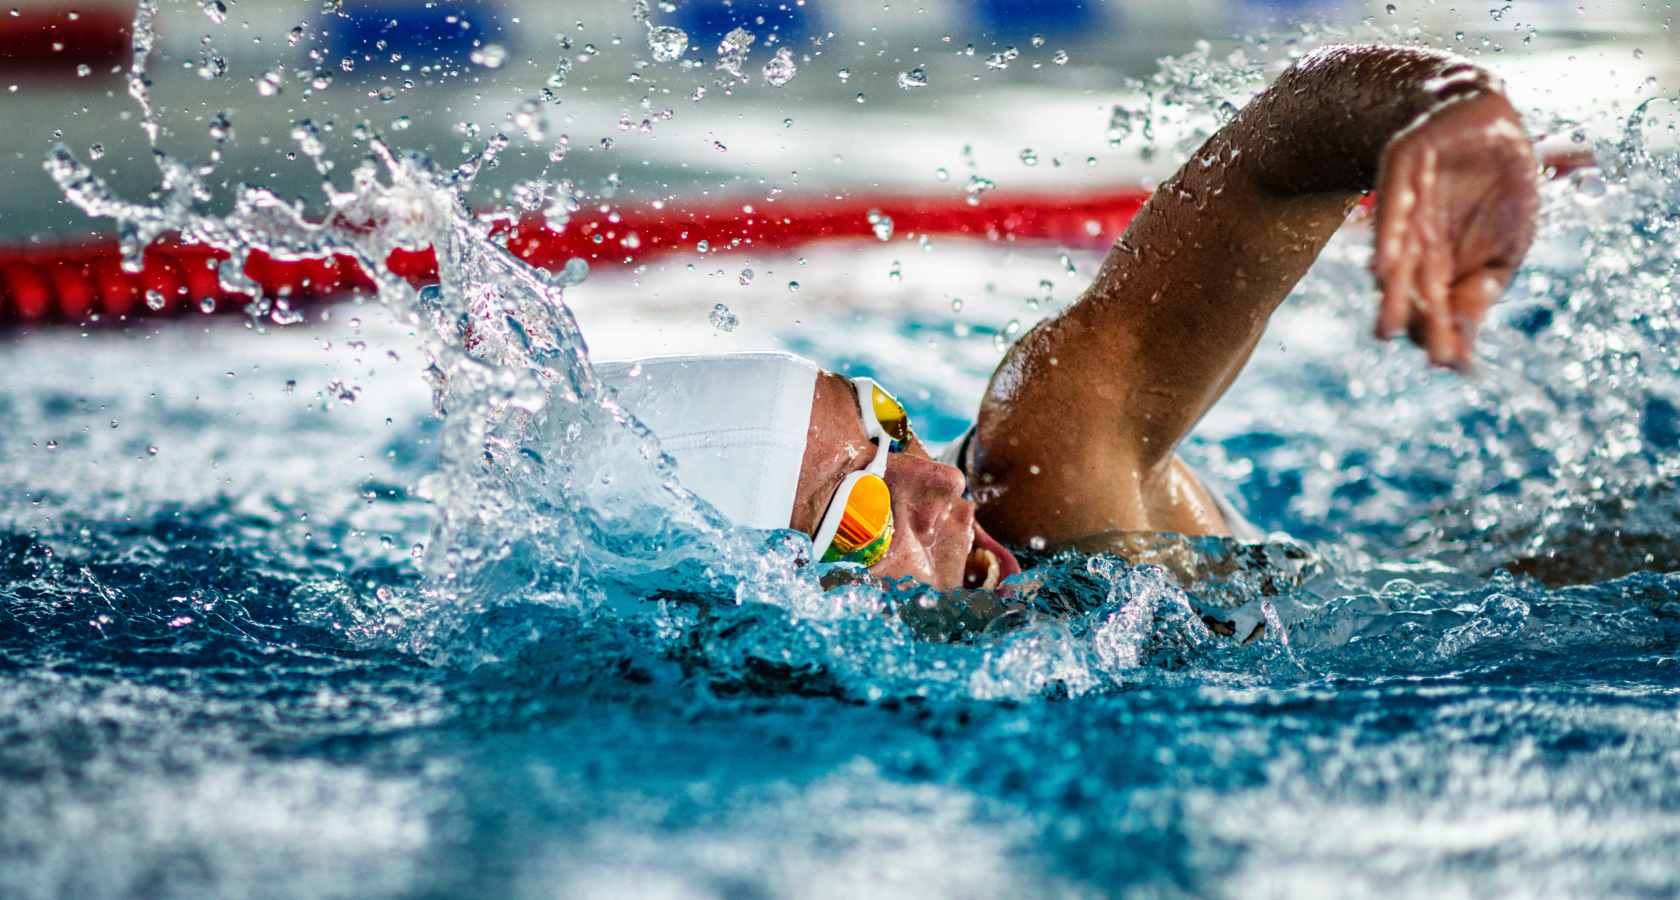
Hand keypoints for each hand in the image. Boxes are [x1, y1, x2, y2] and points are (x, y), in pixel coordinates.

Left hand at [1371, 90, 1538, 369]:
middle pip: (1418, 293)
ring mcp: (1407, 212)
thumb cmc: (1498, 183)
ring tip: (1388, 330)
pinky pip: (1394, 209)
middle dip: (1423, 325)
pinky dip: (1390, 238)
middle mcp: (1419, 245)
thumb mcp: (1510, 238)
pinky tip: (1384, 268)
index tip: (1455, 363)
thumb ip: (1488, 281)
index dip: (1448, 333)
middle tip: (1430, 358)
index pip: (1441, 308)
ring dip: (1394, 297)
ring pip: (1397, 261)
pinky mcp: (1401, 172)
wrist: (1482, 117)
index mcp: (1444, 265)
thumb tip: (1468, 325)